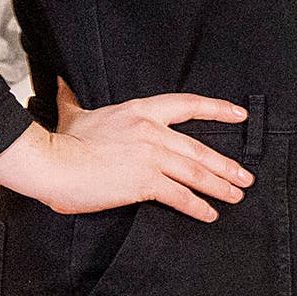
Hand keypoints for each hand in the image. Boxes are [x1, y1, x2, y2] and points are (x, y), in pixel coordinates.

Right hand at [0, 93, 254, 220]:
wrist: (51, 162)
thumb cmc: (60, 142)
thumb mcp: (73, 113)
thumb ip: (72, 98)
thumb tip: (60, 81)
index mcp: (140, 111)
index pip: (187, 105)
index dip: (217, 110)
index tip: (239, 115)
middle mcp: (152, 131)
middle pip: (199, 149)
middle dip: (226, 165)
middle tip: (245, 176)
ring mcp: (151, 156)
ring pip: (196, 172)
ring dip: (220, 186)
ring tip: (236, 196)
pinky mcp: (144, 181)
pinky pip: (180, 196)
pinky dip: (198, 206)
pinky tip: (209, 214)